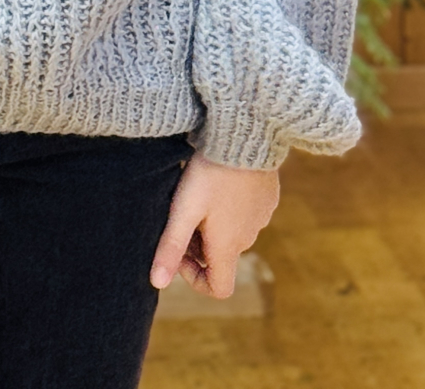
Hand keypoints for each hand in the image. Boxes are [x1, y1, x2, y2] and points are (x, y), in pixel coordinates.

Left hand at [149, 153, 278, 299]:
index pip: (219, 288)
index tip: (181, 251)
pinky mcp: (268, 198)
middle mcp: (249, 238)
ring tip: (198, 194)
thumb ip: (171, 247)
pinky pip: (246, 213)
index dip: (196, 279)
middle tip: (182, 214)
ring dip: (214, 225)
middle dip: (198, 245)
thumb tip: (157, 283)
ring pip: (233, 234)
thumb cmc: (211, 173)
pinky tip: (219, 181)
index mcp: (228, 247)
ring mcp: (261, 217)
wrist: (244, 135)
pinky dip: (230, 207)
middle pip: (221, 258)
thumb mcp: (184, 209)